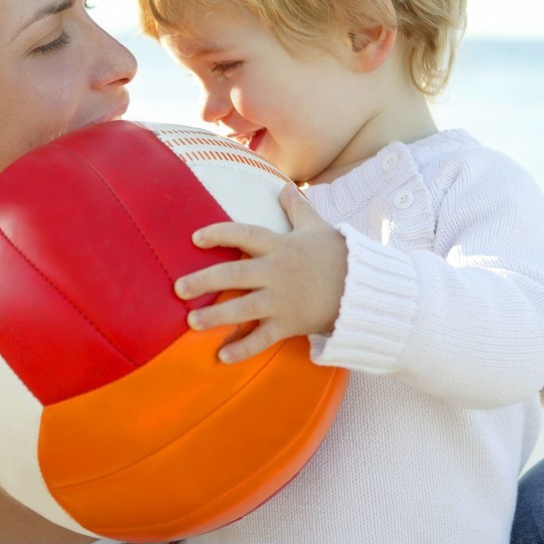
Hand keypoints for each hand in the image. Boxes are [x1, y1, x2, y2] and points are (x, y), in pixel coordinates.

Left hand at [175, 184, 347, 363]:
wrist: (364, 289)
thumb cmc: (336, 256)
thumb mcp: (317, 227)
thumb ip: (297, 208)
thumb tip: (284, 187)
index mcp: (280, 246)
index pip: (245, 234)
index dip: (220, 234)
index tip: (196, 238)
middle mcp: (277, 273)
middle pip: (235, 274)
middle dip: (205, 280)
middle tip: (179, 287)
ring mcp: (283, 300)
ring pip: (244, 309)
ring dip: (216, 317)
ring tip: (191, 322)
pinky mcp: (289, 324)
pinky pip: (262, 339)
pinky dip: (242, 348)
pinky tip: (221, 356)